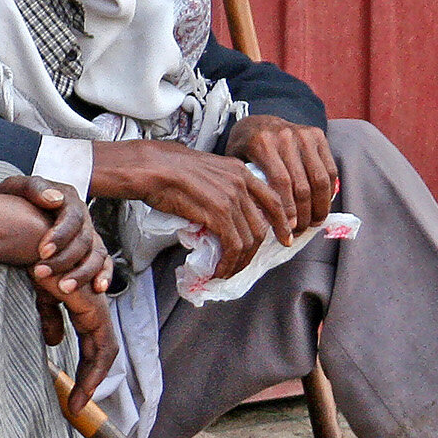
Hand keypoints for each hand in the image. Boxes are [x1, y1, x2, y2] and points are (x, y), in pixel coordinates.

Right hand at [0, 178, 116, 408]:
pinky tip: (80, 386)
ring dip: (92, 379)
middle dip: (91, 379)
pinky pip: (102, 344)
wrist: (32, 241)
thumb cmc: (33, 261)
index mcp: (81, 304)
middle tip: (76, 406)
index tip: (71, 394)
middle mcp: (92, 305)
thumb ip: (49, 317)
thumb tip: (54, 341)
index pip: (90, 341)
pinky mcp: (92, 307)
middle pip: (101, 349)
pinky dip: (93, 368)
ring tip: (77, 403)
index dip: (84, 368)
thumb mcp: (41, 297)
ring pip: (105, 350)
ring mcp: (96, 306)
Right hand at [90, 136, 279, 277]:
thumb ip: (222, 186)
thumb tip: (223, 211)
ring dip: (239, 261)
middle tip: (247, 263)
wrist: (152, 167)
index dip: (282, 222)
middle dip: (257, 250)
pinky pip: (233, 246)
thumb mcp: (206, 169)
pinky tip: (220, 270)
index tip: (285, 237)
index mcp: (240, 171)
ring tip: (228, 270)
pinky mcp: (218, 214)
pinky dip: (229, 263)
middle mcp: (241, 184)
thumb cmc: (168, 167)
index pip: (273, 199)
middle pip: (262, 224)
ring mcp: (231, 199)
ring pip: (249, 239)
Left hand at [224, 115, 337, 242]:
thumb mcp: (238, 165)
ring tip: (314, 222)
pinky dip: (328, 192)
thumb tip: (264, 224)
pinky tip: (321, 206)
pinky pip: (330, 169)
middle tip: (299, 231)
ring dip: (319, 206)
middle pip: (302, 184)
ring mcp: (304, 134)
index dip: (288, 210)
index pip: (281, 183)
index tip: (288, 230)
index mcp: (262, 143)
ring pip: (320, 179)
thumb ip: (250, 188)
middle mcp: (285, 136)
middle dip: (303, 214)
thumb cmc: (245, 150)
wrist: (258, 122)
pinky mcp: (318, 135)